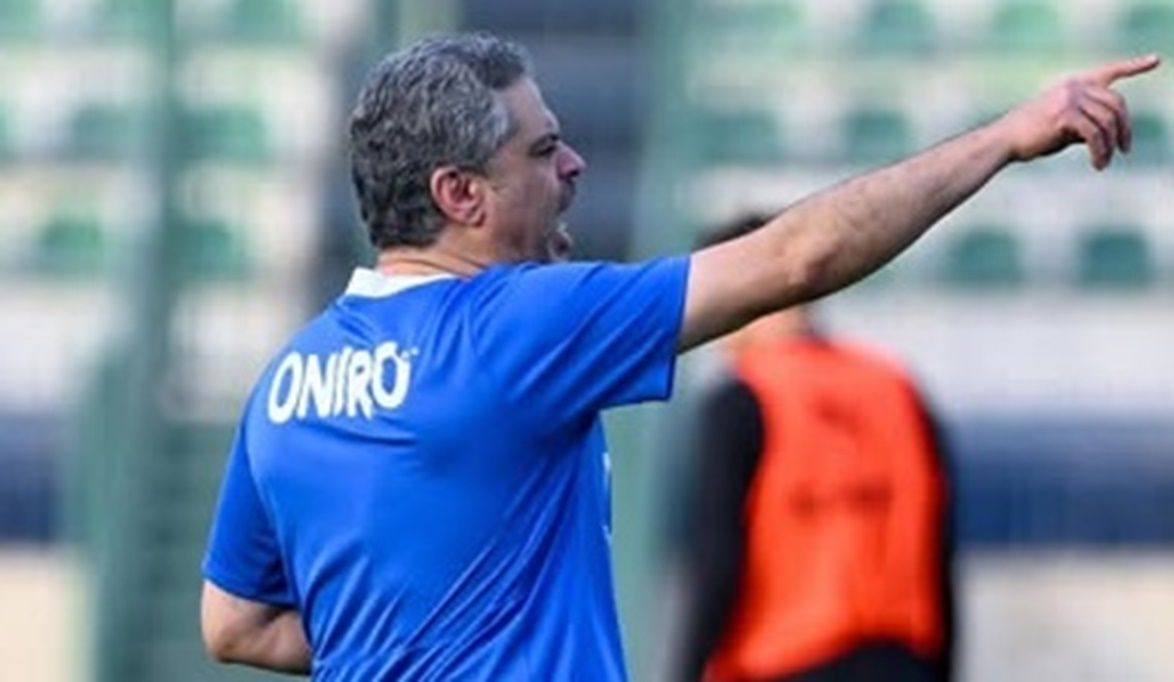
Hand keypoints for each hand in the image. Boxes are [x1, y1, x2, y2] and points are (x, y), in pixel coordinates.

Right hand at [997, 54, 1160, 169]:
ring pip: (1108, 121)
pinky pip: (1095, 136)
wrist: (1002, 142)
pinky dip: (1100, 152)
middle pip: (1117, 103)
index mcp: (1073, 84)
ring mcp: (1069, 99)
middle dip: (1125, 128)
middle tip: (1124, 150)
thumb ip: (1085, 123)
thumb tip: (1108, 136)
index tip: (1155, 61)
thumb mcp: (1062, 126)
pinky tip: (1097, 164)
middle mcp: (1073, 86)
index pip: (1109, 71)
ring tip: (1104, 162)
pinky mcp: (1065, 116)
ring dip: (1111, 146)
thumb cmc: (1029, 137)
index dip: (1134, 65)